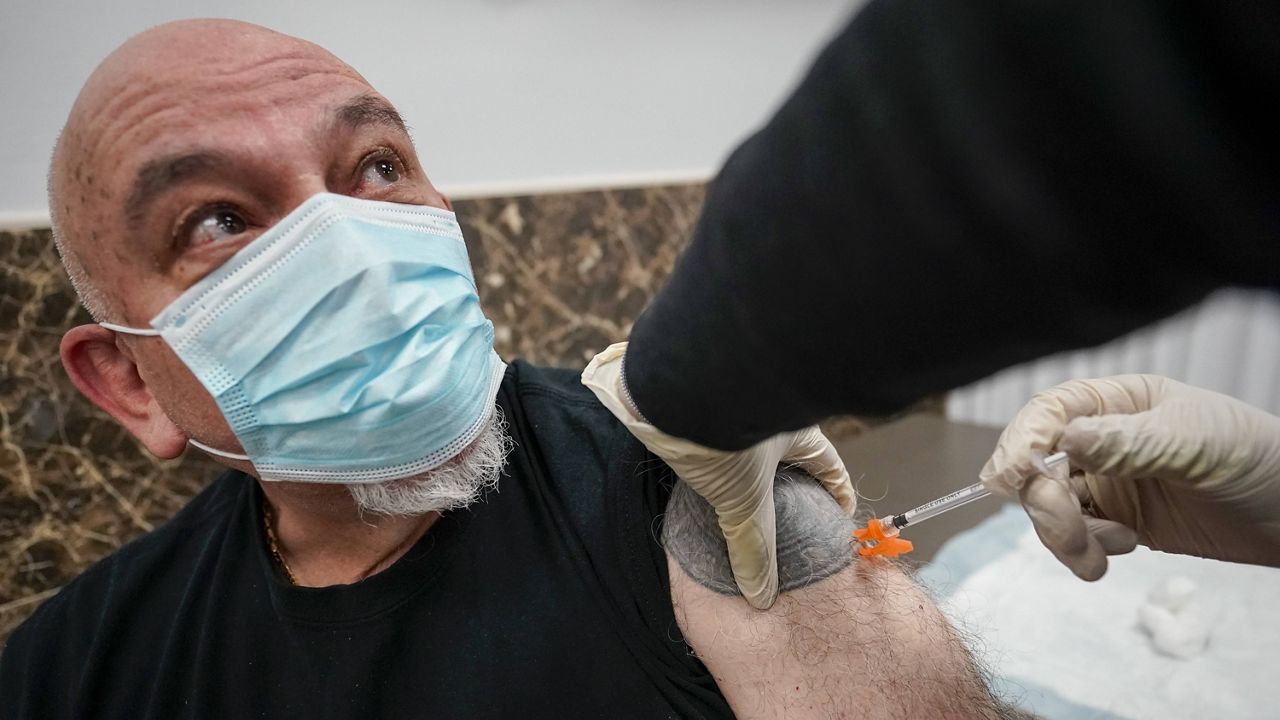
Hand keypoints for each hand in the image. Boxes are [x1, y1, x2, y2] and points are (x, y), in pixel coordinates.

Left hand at [582, 342, 855, 608]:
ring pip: (753, 444)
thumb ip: (752, 546)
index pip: (828, 466)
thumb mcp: (742, 499)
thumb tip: (761, 595)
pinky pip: (717, 436)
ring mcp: (736, 407)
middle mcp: (772, 415)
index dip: (836, 492)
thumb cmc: (721, 433)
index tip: (838, 515)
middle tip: (789, 514)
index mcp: (798, 432)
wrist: (669, 385)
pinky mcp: (699, 406)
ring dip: (751, 471)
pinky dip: (717, 459)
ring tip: (746, 501)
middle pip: (791, 454)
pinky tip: (706, 476)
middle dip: (791, 481)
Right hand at [981, 374, 1279, 579]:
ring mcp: (1107, 483)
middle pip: (1036, 465)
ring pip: (1049, 507)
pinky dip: (1084, 552)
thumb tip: (1065, 437)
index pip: (1048, 414)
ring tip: (1108, 551)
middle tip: (1070, 530)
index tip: (1012, 478)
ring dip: (1064, 535)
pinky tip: (1121, 551)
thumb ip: (1128, 441)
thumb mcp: (1194, 441)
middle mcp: (1101, 440)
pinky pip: (1075, 538)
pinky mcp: (1116, 523)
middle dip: (1045, 501)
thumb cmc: (1257, 458)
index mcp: (1116, 403)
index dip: (1021, 441)